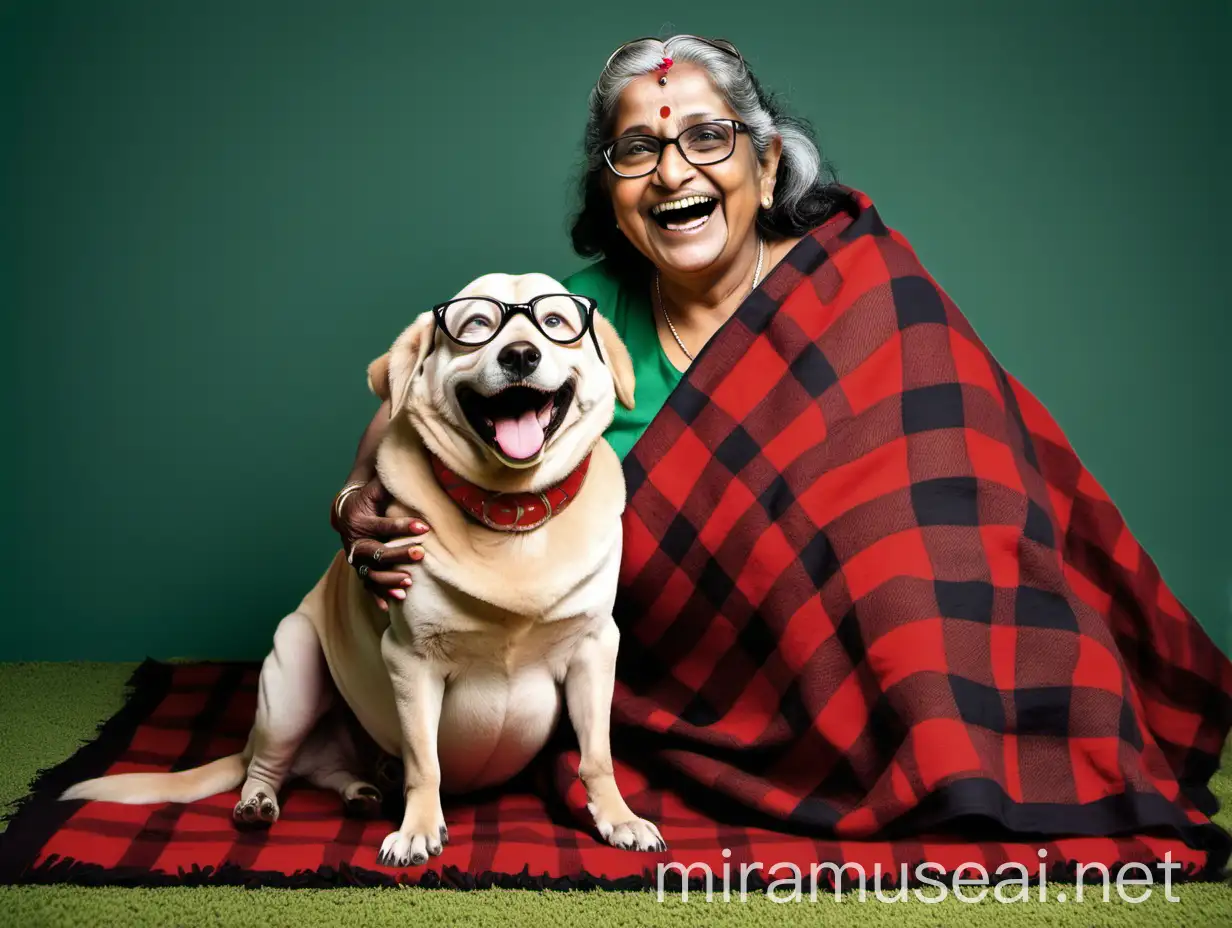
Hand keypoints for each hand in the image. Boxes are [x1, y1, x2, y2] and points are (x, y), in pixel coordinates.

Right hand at [332, 476, 429, 610]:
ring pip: (371, 573)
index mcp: (359, 519)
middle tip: (421, 554)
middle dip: (398, 554)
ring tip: (409, 582)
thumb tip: (407, 461)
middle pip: (376, 551)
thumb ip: (390, 480)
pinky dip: (377, 596)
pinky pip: (367, 586)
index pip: (382, 524)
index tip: (426, 527)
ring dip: (389, 579)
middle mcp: (354, 541)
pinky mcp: (361, 570)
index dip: (403, 526)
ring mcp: (356, 559)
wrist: (347, 512)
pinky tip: (390, 605)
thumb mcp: (377, 487)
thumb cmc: (369, 497)